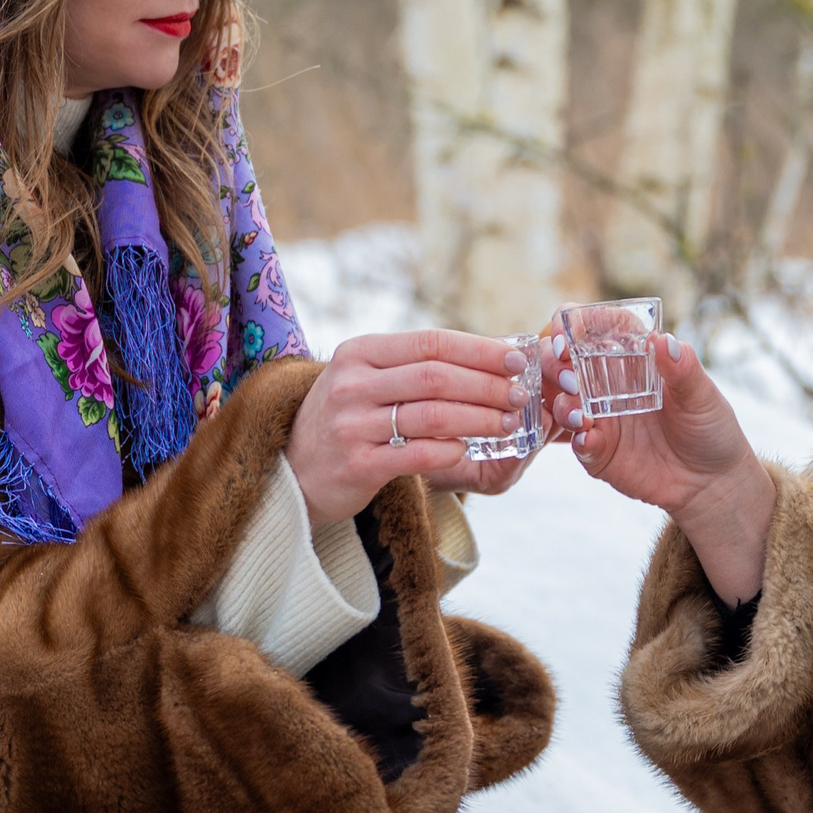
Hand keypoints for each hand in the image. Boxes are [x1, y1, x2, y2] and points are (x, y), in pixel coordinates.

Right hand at [286, 331, 528, 525]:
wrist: (292, 470)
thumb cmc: (347, 419)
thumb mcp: (367, 379)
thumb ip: (416, 366)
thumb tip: (492, 355)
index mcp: (359, 353)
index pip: (430, 342)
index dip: (479, 350)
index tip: (517, 360)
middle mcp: (352, 384)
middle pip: (436, 377)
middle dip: (487, 385)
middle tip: (520, 395)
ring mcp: (351, 425)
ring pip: (432, 415)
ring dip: (480, 419)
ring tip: (508, 424)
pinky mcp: (357, 465)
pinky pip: (418, 455)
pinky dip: (451, 450)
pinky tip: (468, 449)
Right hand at [547, 329, 773, 603]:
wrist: (712, 482)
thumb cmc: (710, 428)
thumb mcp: (703, 397)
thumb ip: (683, 370)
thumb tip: (664, 340)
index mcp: (632, 358)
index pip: (595, 328)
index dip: (575, 323)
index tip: (564, 331)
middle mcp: (608, 384)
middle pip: (565, 362)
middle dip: (554, 363)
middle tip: (568, 375)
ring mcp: (600, 419)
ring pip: (563, 403)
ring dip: (563, 404)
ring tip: (579, 415)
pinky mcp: (599, 453)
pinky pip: (578, 443)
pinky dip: (579, 441)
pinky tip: (588, 440)